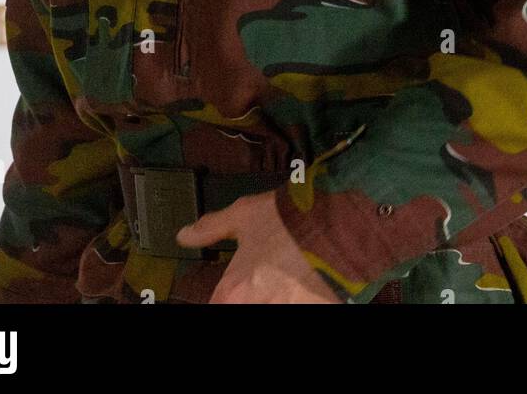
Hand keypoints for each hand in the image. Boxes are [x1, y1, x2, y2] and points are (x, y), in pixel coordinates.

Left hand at [174, 190, 343, 303]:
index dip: (220, 299)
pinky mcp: (315, 311)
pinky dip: (298, 299)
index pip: (214, 308)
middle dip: (250, 297)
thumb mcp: (245, 215)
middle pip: (240, 310)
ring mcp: (287, 312)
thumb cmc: (290, 220)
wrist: (341, 224)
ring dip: (275, 298)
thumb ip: (212, 228)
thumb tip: (184, 235)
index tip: (230, 292)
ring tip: (283, 284)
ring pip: (272, 310)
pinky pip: (299, 307)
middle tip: (260, 283)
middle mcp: (257, 309)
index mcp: (234, 292)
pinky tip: (302, 287)